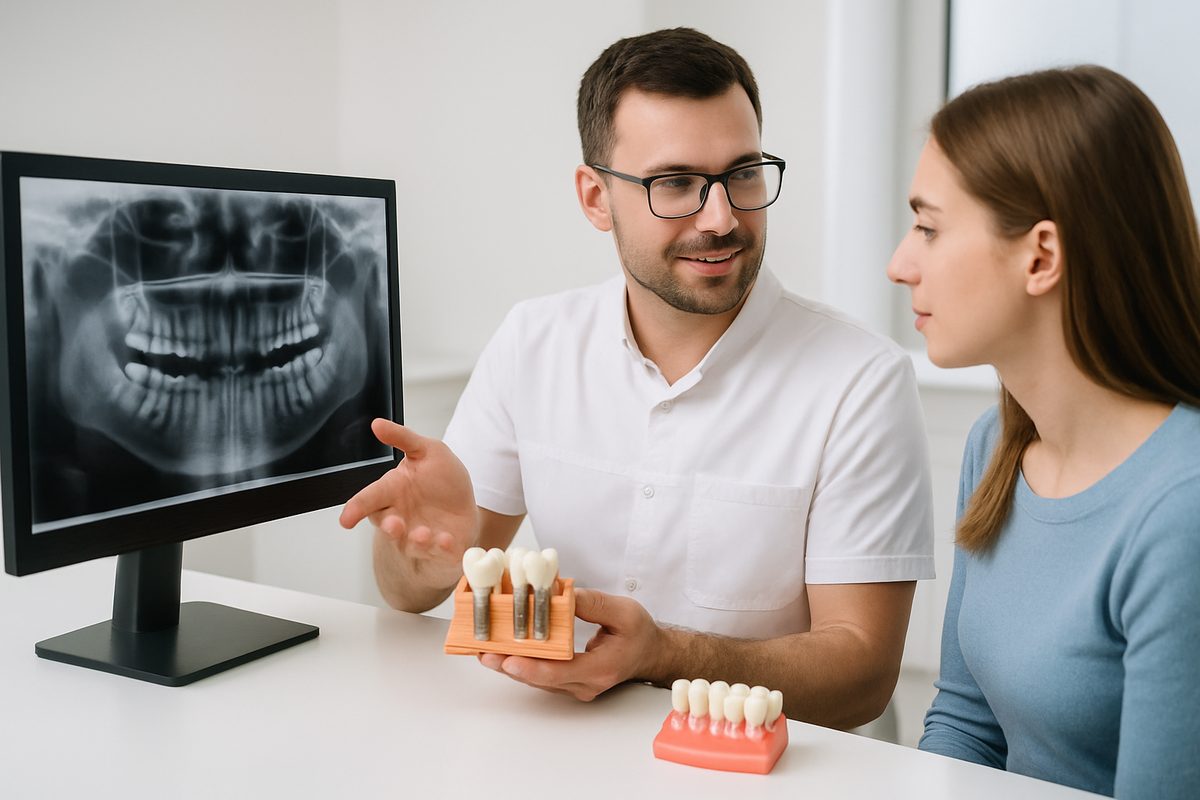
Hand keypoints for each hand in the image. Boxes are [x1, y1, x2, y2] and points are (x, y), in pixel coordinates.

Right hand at [339, 418, 477, 588]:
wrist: (466, 504)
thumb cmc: (441, 479)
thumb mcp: (427, 450)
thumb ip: (403, 438)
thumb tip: (377, 424)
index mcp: (393, 492)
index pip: (369, 500)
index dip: (355, 509)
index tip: (346, 519)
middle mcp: (401, 516)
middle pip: (387, 525)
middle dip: (389, 527)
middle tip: (394, 524)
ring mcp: (420, 535)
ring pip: (411, 543)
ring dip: (416, 540)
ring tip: (423, 534)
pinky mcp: (441, 549)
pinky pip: (439, 553)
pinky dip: (442, 549)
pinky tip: (447, 541)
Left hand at [478, 589, 665, 700]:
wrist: (649, 653)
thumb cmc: (639, 633)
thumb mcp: (623, 611)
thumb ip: (593, 603)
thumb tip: (562, 594)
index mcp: (601, 668)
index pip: (561, 672)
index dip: (532, 667)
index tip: (508, 659)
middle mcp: (585, 684)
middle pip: (541, 678)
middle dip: (509, 665)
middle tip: (483, 651)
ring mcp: (575, 687)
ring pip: (536, 679)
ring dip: (509, 664)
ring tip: (482, 649)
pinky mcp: (567, 682)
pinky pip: (539, 675)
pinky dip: (520, 662)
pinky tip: (499, 650)